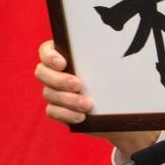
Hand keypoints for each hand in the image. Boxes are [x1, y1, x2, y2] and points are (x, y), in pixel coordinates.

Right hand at [35, 40, 158, 156]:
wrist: (123, 110)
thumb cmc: (120, 82)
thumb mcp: (118, 67)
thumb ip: (111, 56)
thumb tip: (118, 47)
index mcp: (67, 55)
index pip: (46, 50)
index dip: (50, 56)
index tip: (64, 63)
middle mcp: (56, 72)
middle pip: (42, 72)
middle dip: (59, 79)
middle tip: (78, 85)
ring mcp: (55, 91)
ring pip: (49, 93)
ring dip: (68, 99)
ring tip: (88, 105)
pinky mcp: (59, 109)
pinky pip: (53, 111)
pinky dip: (66, 114)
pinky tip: (81, 117)